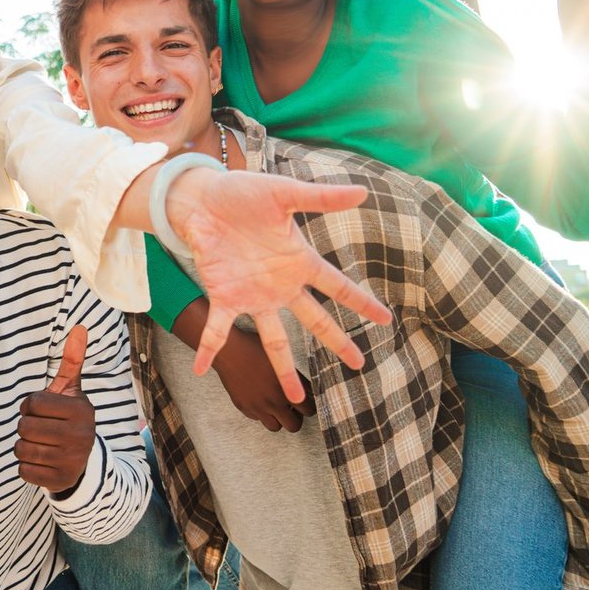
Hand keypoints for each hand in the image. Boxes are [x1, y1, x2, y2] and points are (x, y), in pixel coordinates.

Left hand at [15, 326, 95, 492]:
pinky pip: (23, 470)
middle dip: (25, 427)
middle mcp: (82, 436)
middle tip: (40, 429)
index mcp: (82, 410)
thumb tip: (79, 327)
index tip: (43, 411)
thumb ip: (72, 360)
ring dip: (24, 446)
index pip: (31, 403)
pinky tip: (41, 461)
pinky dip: (27, 466)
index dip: (30, 406)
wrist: (82, 460)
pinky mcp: (60, 481)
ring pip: (21, 448)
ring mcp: (72, 461)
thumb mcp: (71, 391)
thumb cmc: (68, 418)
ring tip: (40, 444)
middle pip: (24, 427)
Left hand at [166, 168, 391, 401]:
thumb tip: (363, 192)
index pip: (337, 286)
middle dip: (337, 343)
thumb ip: (321, 198)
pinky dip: (209, 349)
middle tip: (359, 365)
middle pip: (314, 321)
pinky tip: (202, 369)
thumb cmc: (244, 193)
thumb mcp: (285, 194)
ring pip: (274, 339)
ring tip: (295, 397)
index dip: (361, 303)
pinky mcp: (223, 296)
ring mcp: (252, 295)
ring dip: (282, 368)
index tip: (386, 320)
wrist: (202, 197)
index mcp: (298, 261)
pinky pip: (217, 329)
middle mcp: (280, 285)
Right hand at [211, 328, 313, 432]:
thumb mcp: (282, 359)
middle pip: (294, 425)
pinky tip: (260, 399)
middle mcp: (273, 401)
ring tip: (277, 407)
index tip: (306, 403)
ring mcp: (257, 406)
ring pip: (275, 427)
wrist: (228, 349)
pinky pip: (258, 419)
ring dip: (279, 419)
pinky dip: (261, 413)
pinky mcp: (244, 407)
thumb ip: (295, 377)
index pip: (308, 409)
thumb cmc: (255, 348)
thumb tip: (308, 390)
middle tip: (293, 409)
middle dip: (296, 418)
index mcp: (287, 388)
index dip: (309, 406)